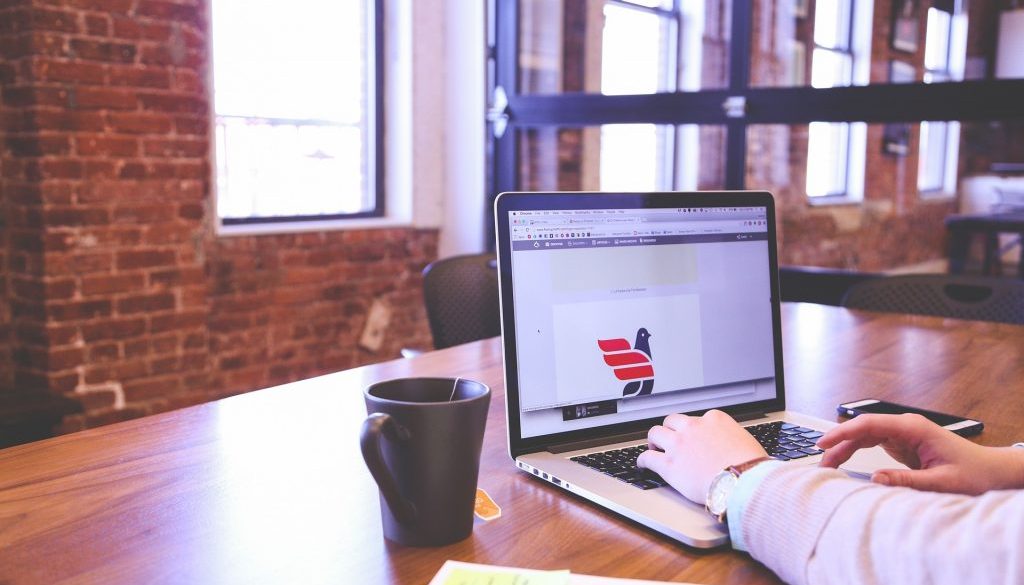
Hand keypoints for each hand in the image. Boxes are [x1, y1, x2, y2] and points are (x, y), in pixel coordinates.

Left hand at [637, 410, 766, 503]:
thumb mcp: (745, 441)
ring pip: (655, 433)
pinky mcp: (669, 465)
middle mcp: (693, 427)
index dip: (693, 430)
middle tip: (669, 439)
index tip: (692, 437)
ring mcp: (679, 445)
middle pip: (672, 421)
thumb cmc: (751, 466)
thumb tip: (732, 446)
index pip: (696, 419)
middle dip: (670, 429)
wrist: (744, 481)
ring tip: (653, 447)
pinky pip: (647, 457)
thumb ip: (732, 438)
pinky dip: (642, 461)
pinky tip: (643, 465)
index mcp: (714, 419)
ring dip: (654, 440)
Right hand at [818, 413, 1023, 494]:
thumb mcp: (941, 482)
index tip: (823, 443)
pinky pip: (872, 443)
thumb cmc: (973, 473)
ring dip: (845, 448)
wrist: (992, 471)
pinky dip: (856, 452)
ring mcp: (903, 433)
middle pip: (862, 429)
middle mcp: (905, 426)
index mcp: (913, 428)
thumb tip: (875, 479)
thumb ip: (906, 480)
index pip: (868, 425)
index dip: (842, 433)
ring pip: (864, 436)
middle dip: (838, 443)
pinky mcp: (902, 443)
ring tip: (828, 464)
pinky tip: (844, 461)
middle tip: (820, 462)